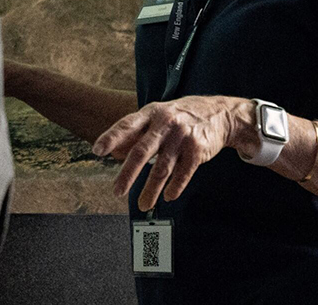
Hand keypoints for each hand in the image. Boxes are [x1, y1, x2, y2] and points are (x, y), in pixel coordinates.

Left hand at [91, 96, 242, 210]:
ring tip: (142, 204)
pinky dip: (174, 188)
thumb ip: (136, 132)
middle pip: (142, 151)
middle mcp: (165, 123)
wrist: (220, 114)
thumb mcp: (157, 116)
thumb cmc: (180, 116)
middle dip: (128, 174)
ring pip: (162, 169)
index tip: (98, 151)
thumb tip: (113, 152)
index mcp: (151, 113)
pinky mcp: (197, 150)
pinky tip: (168, 196)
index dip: (111, 138)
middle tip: (117, 192)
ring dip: (150, 190)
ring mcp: (182, 137)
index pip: (127, 125)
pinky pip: (183, 174)